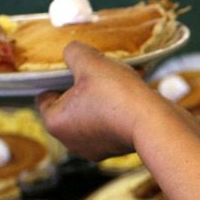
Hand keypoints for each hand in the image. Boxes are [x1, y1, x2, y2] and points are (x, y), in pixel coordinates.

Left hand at [35, 41, 165, 160]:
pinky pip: (113, 122)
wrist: (153, 123)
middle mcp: (71, 140)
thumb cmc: (116, 94)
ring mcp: (95, 148)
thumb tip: (72, 51)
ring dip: (105, 94)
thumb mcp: (90, 62)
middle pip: (71, 106)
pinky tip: (136, 87)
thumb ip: (74, 52)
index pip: (45, 97)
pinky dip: (120, 107)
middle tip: (99, 71)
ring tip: (123, 75)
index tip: (74, 69)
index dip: (57, 80)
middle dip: (85, 87)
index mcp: (55, 122)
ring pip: (94, 112)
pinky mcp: (117, 148)